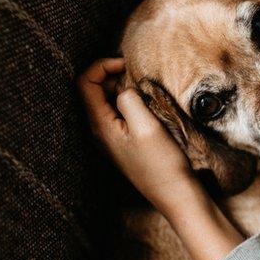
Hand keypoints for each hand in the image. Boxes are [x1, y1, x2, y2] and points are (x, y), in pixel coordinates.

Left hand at [78, 57, 202, 212]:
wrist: (174, 195)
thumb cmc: (162, 163)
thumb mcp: (147, 126)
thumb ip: (130, 100)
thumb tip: (125, 88)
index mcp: (100, 125)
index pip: (85, 82)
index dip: (102, 65)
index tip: (126, 64)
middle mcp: (99, 131)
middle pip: (92, 90)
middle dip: (111, 75)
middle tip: (136, 73)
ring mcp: (109, 138)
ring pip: (105, 101)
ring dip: (120, 88)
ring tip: (142, 87)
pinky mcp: (122, 142)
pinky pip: (116, 113)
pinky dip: (127, 102)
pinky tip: (145, 105)